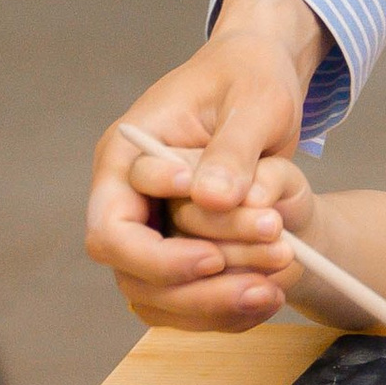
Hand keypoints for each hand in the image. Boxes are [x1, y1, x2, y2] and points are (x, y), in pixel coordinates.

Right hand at [86, 0, 323, 332]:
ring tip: (274, 291)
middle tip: (262, 281)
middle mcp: (130, 198)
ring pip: (161, 296)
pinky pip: (190, 296)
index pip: (112, 230)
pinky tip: (271, 295)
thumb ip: (232, 148)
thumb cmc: (251, 77)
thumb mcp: (255, 102)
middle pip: (134, 274)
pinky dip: (227, 307)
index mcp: (126, 155)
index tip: (213, 254)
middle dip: (195, 287)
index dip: (156, 254)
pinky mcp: (183, 246)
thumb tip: (211, 198)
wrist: (265, 80)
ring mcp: (154, 226)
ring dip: (215, 303)